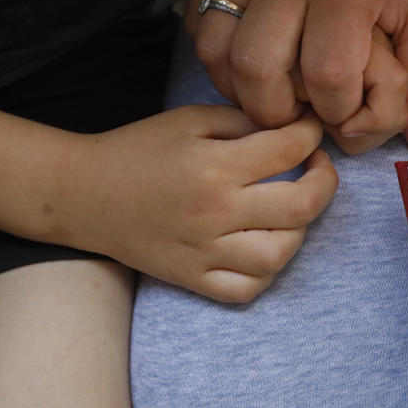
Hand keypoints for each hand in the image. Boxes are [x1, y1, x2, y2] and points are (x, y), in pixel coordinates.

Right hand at [59, 106, 336, 302]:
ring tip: (289, 209)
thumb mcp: (191, 118)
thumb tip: (293, 128)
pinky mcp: (192, 278)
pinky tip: (264, 244)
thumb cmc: (139, 149)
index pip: (290, 149)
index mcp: (215, 165)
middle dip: (325, 181)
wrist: (82, 194)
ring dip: (299, 229)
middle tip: (317, 167)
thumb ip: (245, 121)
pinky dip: (265, 271)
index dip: (312, 133)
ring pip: (280, 254)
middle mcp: (215, 211)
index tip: (310, 130)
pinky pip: (246, 289)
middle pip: (302, 206)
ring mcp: (204, 251)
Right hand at [187, 0, 407, 148]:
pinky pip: (198, 26)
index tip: (346, 106)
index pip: (327, 75)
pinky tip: (249, 62)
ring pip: (217, 52)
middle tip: (298, 113)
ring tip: (270, 92)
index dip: (336, 109)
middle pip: (258, 71)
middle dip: (277, 111)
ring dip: (239, 88)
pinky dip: (218, 57)